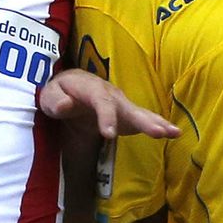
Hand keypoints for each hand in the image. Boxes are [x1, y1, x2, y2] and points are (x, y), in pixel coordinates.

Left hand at [39, 67, 177, 145]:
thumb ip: (54, 100)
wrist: (70, 89)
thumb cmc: (58, 93)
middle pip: (127, 107)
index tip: (108, 134)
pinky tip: (174, 134)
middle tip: (157, 132)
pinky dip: (159, 126)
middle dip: (142, 120)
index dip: (106, 117)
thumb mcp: (48, 96)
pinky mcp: (127, 114)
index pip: (101, 101)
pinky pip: (144, 119)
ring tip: (173, 132)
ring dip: (157, 122)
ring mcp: (121, 103)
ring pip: (140, 113)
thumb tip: (65, 105)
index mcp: (91, 88)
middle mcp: (111, 93)